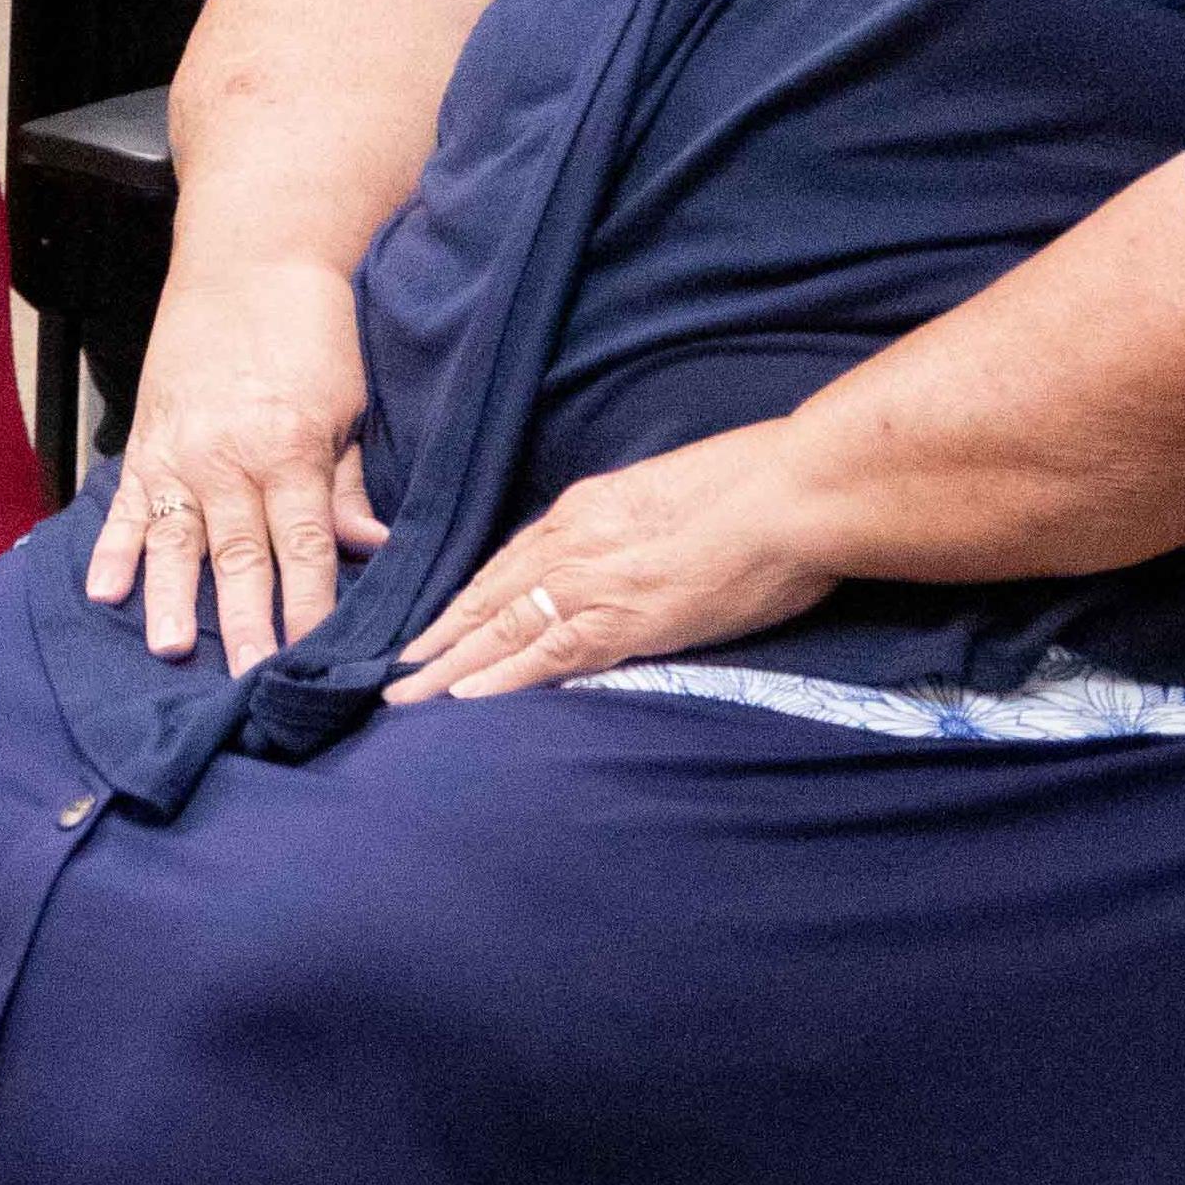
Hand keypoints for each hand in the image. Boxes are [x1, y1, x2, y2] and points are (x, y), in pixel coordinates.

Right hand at [86, 249, 386, 670]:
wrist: (251, 256)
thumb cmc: (313, 330)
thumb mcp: (349, 402)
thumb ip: (348, 482)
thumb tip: (374, 549)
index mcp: (290, 449)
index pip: (303, 548)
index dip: (308, 608)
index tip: (313, 661)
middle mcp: (230, 456)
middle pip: (240, 556)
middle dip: (246, 624)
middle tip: (247, 683)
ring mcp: (181, 450)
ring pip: (177, 539)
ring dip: (173, 598)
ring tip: (170, 649)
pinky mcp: (146, 440)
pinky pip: (127, 504)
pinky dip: (112, 548)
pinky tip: (103, 591)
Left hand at [392, 426, 834, 700]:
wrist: (792, 493)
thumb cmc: (756, 486)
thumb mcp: (674, 493)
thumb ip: (635, 525)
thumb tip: (629, 550)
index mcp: (587, 507)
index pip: (511, 562)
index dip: (469, 598)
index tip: (439, 623)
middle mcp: (573, 540)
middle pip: (486, 595)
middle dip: (437, 635)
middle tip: (392, 669)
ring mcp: (591, 580)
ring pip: (497, 628)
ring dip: (447, 665)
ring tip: (403, 695)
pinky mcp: (620, 620)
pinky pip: (542, 655)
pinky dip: (497, 678)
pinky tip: (461, 698)